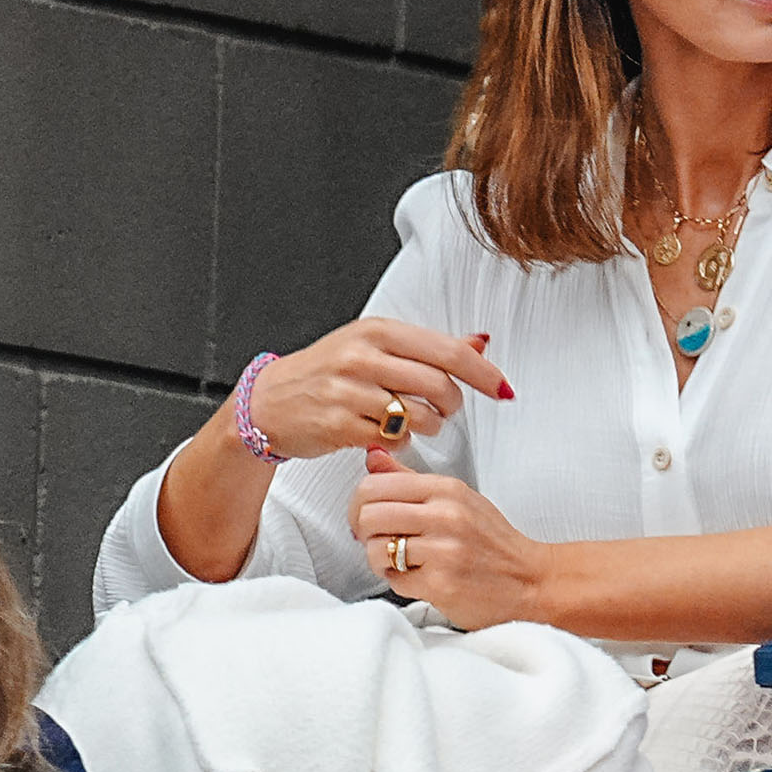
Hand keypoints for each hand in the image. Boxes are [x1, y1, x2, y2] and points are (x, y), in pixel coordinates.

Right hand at [253, 323, 508, 462]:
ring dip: (429, 425)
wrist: (269, 402)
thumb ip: (428, 347)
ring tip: (415, 420)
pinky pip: (393, 439)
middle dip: (452, 404)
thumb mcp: (375, 345)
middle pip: (439, 386)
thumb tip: (480, 342)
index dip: (483, 373)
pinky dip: (400, 440)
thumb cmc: (327, 372)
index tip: (501, 388)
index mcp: (377, 331)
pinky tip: (387, 432)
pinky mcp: (338, 425)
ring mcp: (348, 392)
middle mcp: (362, 357)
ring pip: (420, 415)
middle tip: (444, 407)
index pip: (448, 352)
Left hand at [351, 452, 552, 631]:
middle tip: (381, 541)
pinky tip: (421, 578)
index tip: (369, 516)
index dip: (359, 504)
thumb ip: (411, 479)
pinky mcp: (441, 583)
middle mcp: (447, 515)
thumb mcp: (458, 500)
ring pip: (375, 549)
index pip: (374, 485)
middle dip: (365, 533)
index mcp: (448, 490)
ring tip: (404, 562)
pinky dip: (401, 582)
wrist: (531, 581)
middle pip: (368, 516)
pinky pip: (393, 580)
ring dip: (382, 560)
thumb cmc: (493, 543)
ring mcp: (444, 550)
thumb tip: (373, 457)